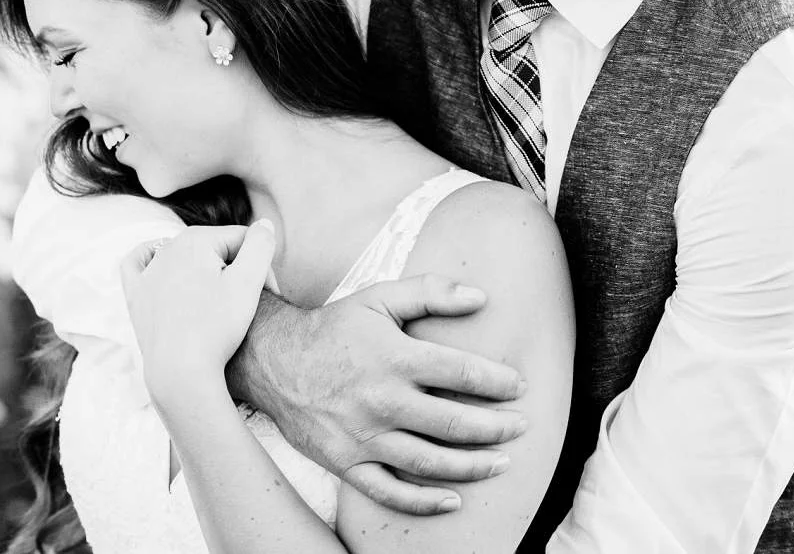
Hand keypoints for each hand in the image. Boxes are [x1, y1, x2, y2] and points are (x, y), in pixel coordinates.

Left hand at [120, 221, 277, 400]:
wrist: (181, 372)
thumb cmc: (218, 328)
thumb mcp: (249, 283)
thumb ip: (261, 246)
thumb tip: (264, 224)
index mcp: (195, 239)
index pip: (242, 241)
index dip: (263, 267)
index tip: (272, 296)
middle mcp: (166, 249)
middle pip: (215, 250)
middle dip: (236, 271)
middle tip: (249, 304)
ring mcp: (147, 272)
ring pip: (184, 257)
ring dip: (205, 271)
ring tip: (218, 299)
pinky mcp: (135, 295)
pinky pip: (138, 264)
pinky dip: (150, 260)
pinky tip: (159, 264)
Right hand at [233, 274, 527, 514]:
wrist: (272, 359)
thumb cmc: (332, 329)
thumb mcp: (377, 298)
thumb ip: (430, 292)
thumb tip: (480, 297)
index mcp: (394, 358)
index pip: (462, 372)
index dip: (498, 381)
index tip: (518, 386)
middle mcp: (383, 401)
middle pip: (456, 423)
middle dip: (497, 427)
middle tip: (521, 427)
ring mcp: (364, 436)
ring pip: (430, 461)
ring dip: (473, 466)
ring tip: (501, 463)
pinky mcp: (346, 462)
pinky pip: (390, 492)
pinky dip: (424, 501)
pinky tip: (452, 499)